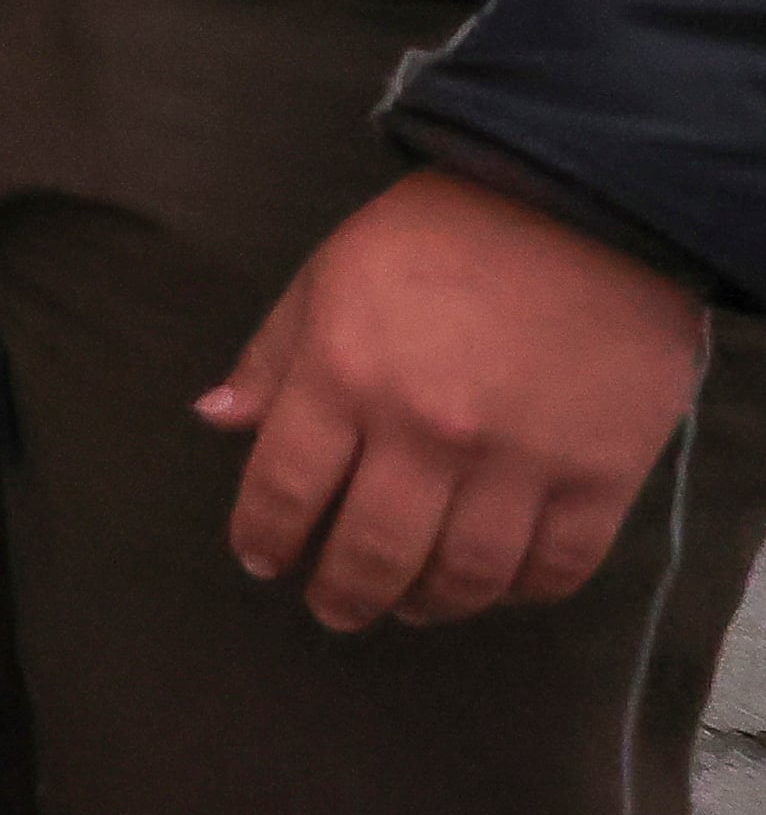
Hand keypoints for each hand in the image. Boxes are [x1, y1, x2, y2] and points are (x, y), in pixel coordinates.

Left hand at [200, 169, 707, 630]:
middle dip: (342, 594)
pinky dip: (517, 593)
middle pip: (372, 552)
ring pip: (462, 576)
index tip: (262, 561)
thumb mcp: (330, 276)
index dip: (266, 537)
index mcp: (345, 375)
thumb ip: (274, 357)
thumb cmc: (439, 235)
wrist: (580, 204)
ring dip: (427, 605)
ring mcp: (516, 460)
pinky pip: (553, 568)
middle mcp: (425, 430)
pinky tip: (492, 587)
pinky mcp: (600, 476)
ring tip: (408, 607)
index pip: (285, 488)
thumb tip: (216, 420)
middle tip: (333, 609)